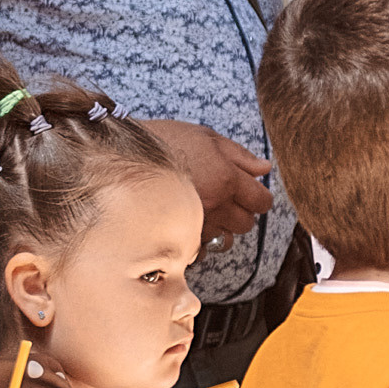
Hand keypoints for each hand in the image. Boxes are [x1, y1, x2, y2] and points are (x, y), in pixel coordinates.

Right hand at [144, 120, 272, 248]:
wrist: (124, 155)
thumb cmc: (164, 140)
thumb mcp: (206, 137)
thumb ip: (240, 155)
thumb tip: (264, 169)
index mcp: (226, 179)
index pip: (261, 201)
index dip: (259, 197)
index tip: (251, 193)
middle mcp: (214, 205)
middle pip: (247, 223)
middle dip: (242, 212)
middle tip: (227, 199)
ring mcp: (196, 223)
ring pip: (226, 240)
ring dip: (223, 229)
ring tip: (209, 213)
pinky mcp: (177, 236)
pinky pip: (201, 250)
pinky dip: (199, 241)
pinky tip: (191, 224)